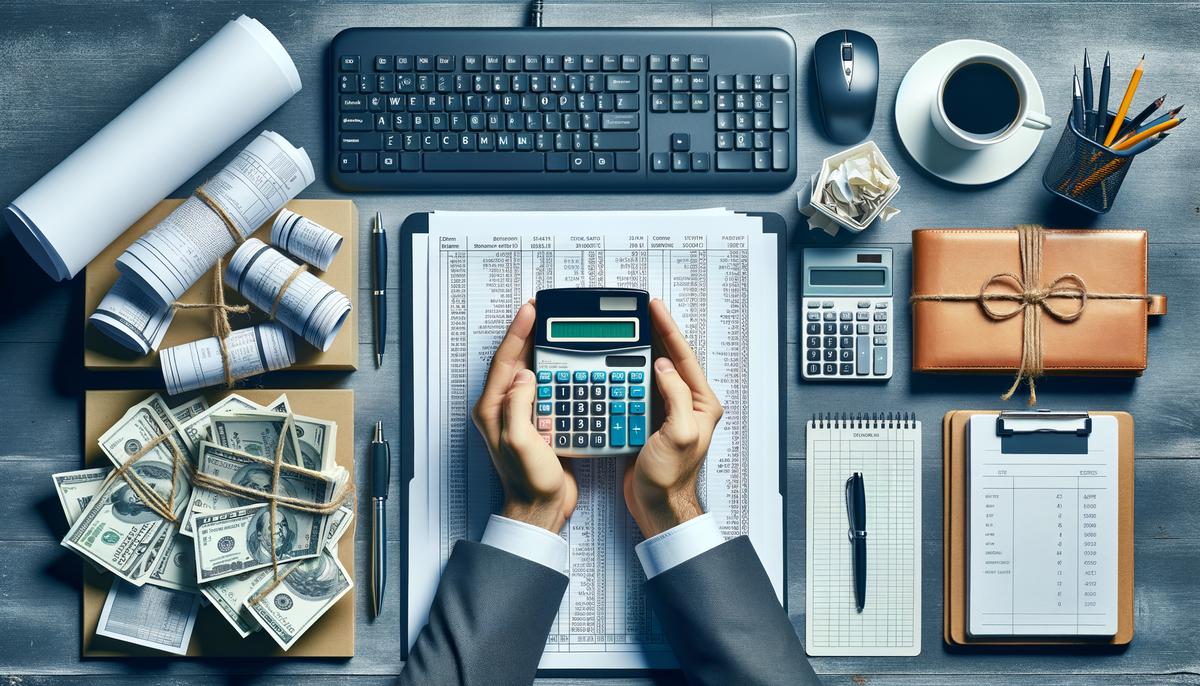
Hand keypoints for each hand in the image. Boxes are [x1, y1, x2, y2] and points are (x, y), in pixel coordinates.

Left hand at [472, 302, 577, 532]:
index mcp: (492, 409)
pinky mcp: (534, 421)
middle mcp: (502, 408)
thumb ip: (518, 406)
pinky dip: (554, 373)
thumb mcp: (521, 442)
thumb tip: (525, 376)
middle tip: (542, 313)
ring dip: (541, 351)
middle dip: (527, 335)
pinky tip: (566, 365)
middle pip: (514, 361)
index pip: (504, 361)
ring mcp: (518, 414)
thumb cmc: (529, 482)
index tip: (530, 311)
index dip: (517, 332)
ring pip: (529, 371)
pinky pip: (543, 388)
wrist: (542, 507)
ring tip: (553, 331)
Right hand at [623, 299, 722, 537]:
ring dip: (638, 351)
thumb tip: (664, 366)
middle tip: (640, 311)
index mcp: (701, 403)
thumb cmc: (672, 477)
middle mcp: (688, 404)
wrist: (657, 505)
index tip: (655, 308)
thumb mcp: (680, 433)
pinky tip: (617, 364)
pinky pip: (638, 389)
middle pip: (670, 358)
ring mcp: (669, 411)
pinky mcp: (651, 420)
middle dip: (655, 333)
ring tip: (628, 329)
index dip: (668, 330)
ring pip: (652, 371)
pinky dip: (626, 375)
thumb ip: (674, 396)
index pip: (684, 357)